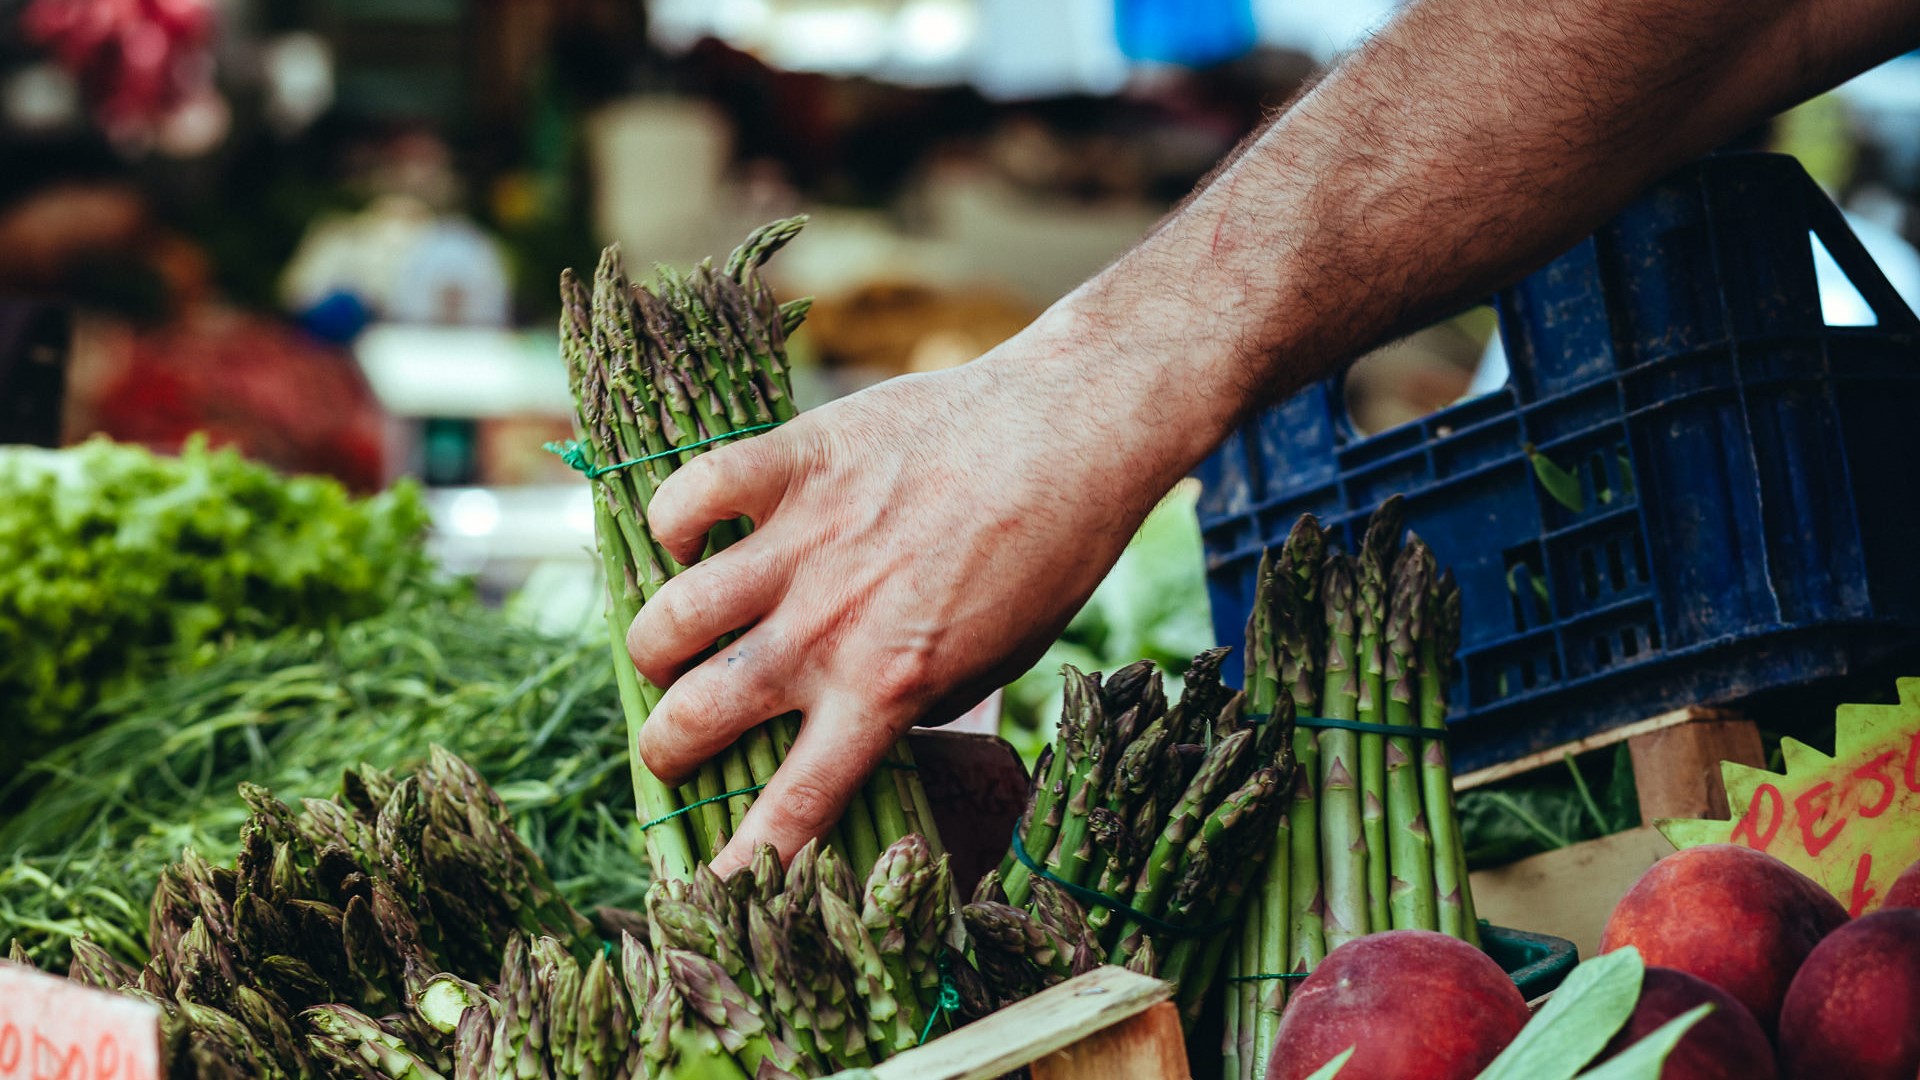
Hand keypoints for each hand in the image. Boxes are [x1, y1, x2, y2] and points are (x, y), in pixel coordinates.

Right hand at [626, 308, 1192, 872]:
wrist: (1068, 432)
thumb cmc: (1047, 555)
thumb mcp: (997, 662)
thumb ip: (917, 700)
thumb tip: (863, 725)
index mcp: (887, 688)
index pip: (795, 800)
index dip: (744, 856)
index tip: (711, 878)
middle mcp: (830, 626)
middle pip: (698, 716)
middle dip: (665, 748)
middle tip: (673, 739)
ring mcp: (804, 542)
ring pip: (673, 617)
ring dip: (655, 646)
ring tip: (668, 647)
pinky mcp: (795, 460)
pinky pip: (691, 494)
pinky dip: (673, 519)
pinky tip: (689, 535)